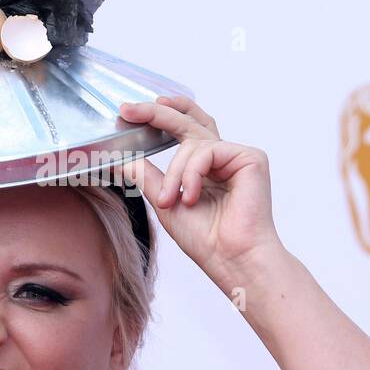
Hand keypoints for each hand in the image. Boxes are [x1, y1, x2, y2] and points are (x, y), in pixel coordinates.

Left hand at [118, 96, 284, 289]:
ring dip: (174, 173)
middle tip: (129, 111)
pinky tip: (192, 197)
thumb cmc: (205, 239)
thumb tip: (119, 158)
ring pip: (191, 143)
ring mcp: (237, 156)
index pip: (185, 127)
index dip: (161, 115)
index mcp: (207, 166)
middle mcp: (223, 157)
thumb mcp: (164, 201)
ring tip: (172, 201)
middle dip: (156, 113)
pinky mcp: (250, 158)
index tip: (129, 112)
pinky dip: (192, 174)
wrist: (230, 258)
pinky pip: (207, 151)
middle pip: (189, 121)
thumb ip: (145, 175)